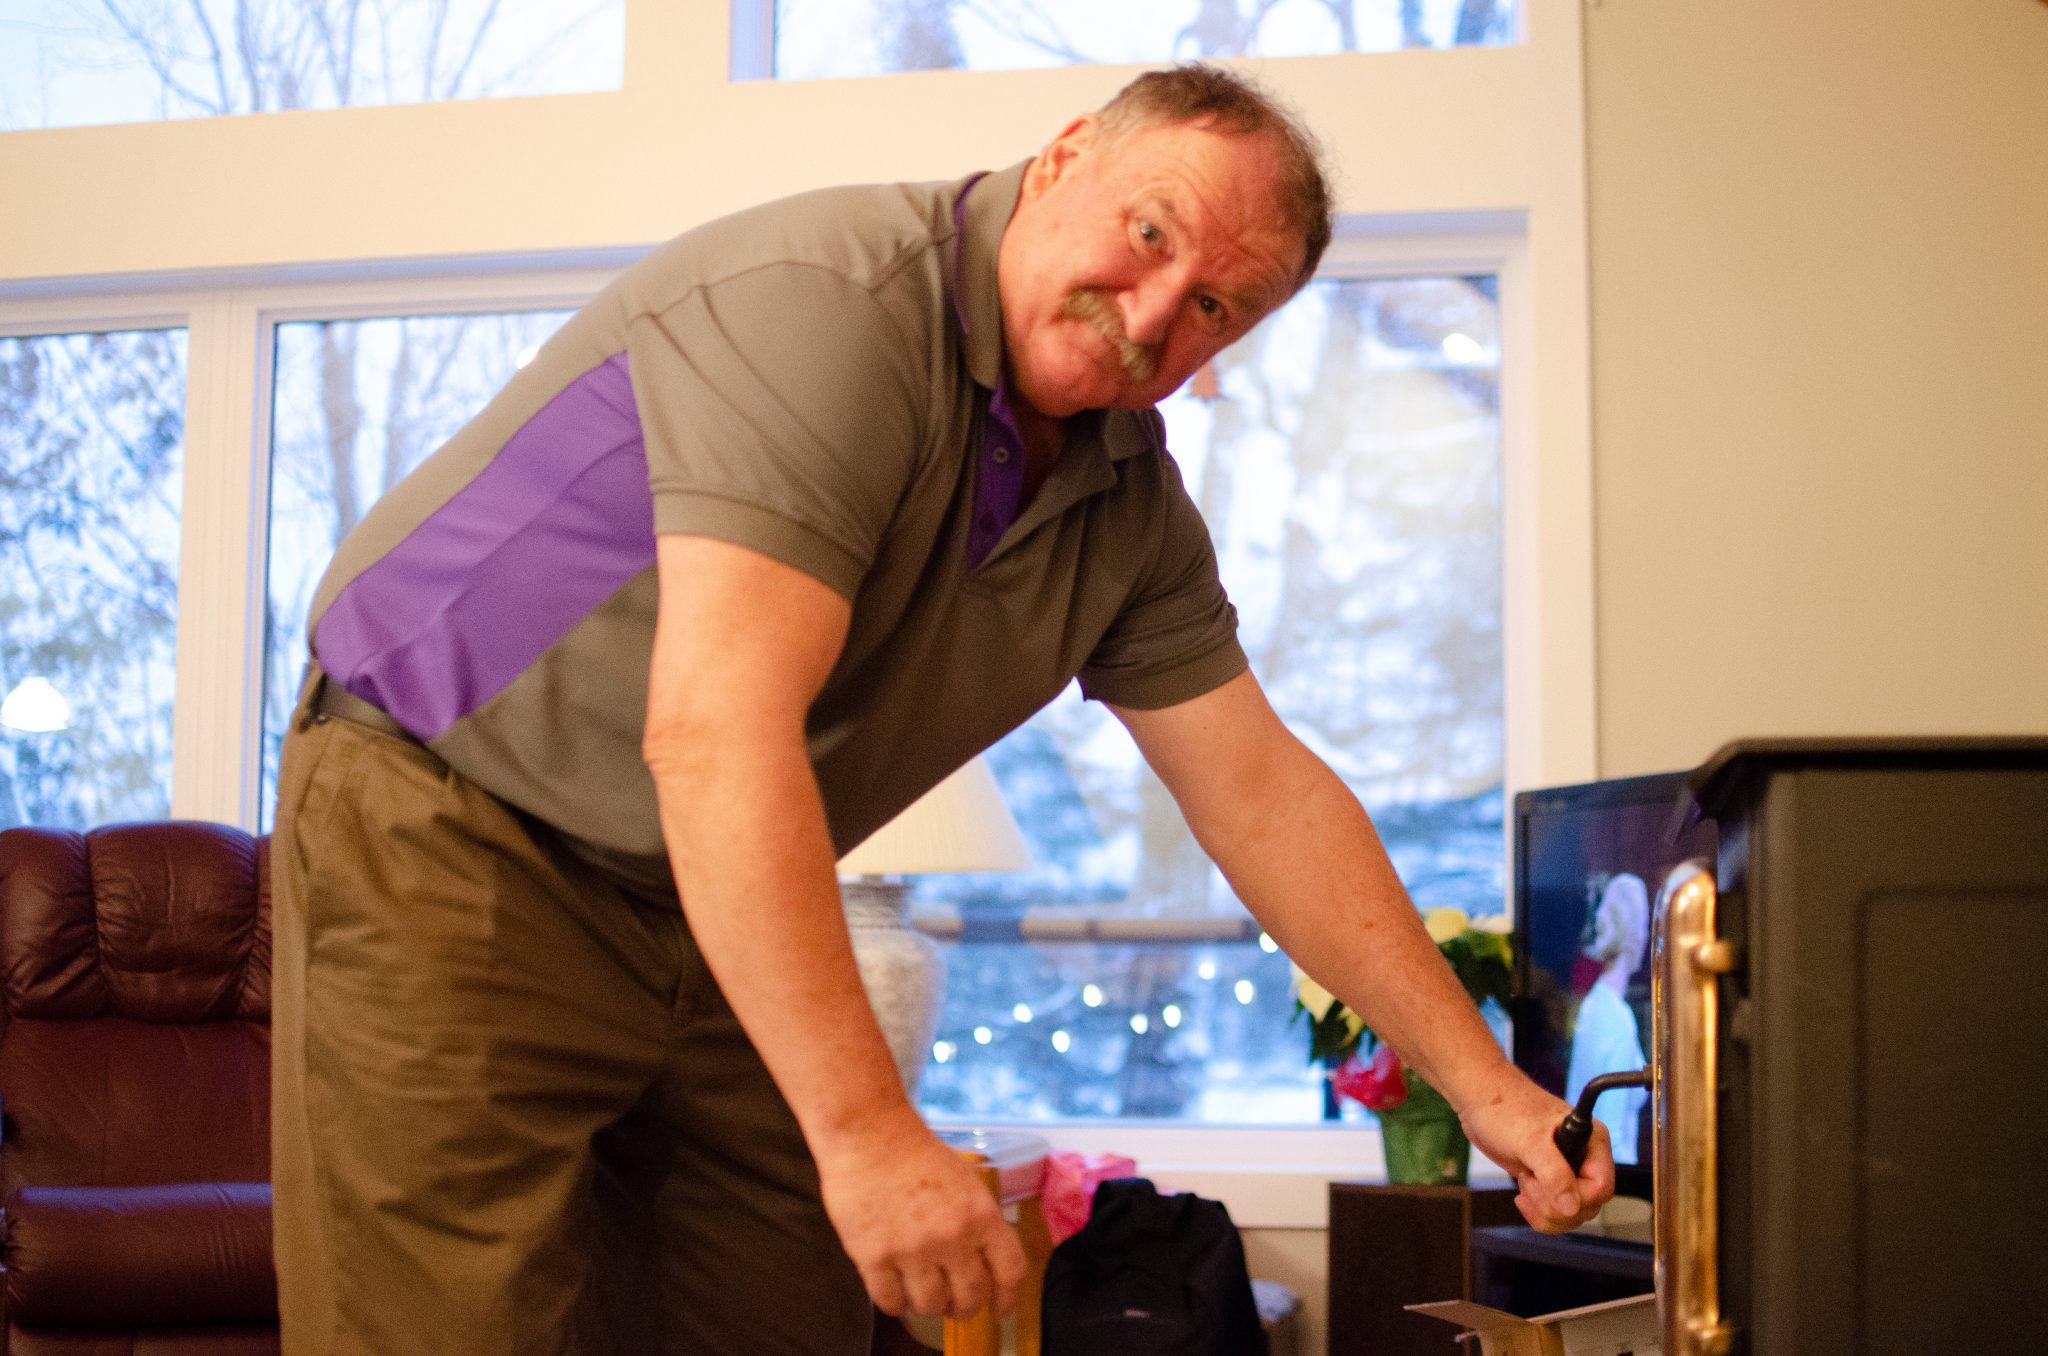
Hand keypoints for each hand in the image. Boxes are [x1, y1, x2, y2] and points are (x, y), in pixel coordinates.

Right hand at [815, 1120, 1027, 1319]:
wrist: (869, 1134)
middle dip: (965, 1307)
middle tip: (955, 1304)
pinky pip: (891, 1301)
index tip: (999, 1309)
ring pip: (931, 1306)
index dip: (1006, 1298)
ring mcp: (912, 1250)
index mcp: (981, 1215)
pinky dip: (896, 1304)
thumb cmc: (916, 1153)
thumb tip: (984, 1262)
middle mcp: (952, 1237)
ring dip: (930, 1306)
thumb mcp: (966, 1181)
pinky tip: (896, 1292)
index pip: (1009, 1272)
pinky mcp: (874, 1257)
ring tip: (923, 1294)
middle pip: (971, 1297)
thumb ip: (979, 1223)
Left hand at [1458, 1069, 1613, 1232]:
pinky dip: (1539, 1212)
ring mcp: (1567, 1170)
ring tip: (1525, 1183)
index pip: (1601, 1187)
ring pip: (1572, 1213)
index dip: (1577, 1198)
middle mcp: (1585, 1157)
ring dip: (1545, 1210)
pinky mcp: (1549, 1179)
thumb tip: (1572, 1207)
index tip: (1548, 1188)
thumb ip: (1553, 1173)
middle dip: (1555, 1206)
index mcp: (1592, 1141)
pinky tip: (1522, 1196)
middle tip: (1529, 1182)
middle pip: (1588, 1206)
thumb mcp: (1530, 1141)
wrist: (1479, 1102)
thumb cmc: (1504, 1108)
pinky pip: (1556, 1211)